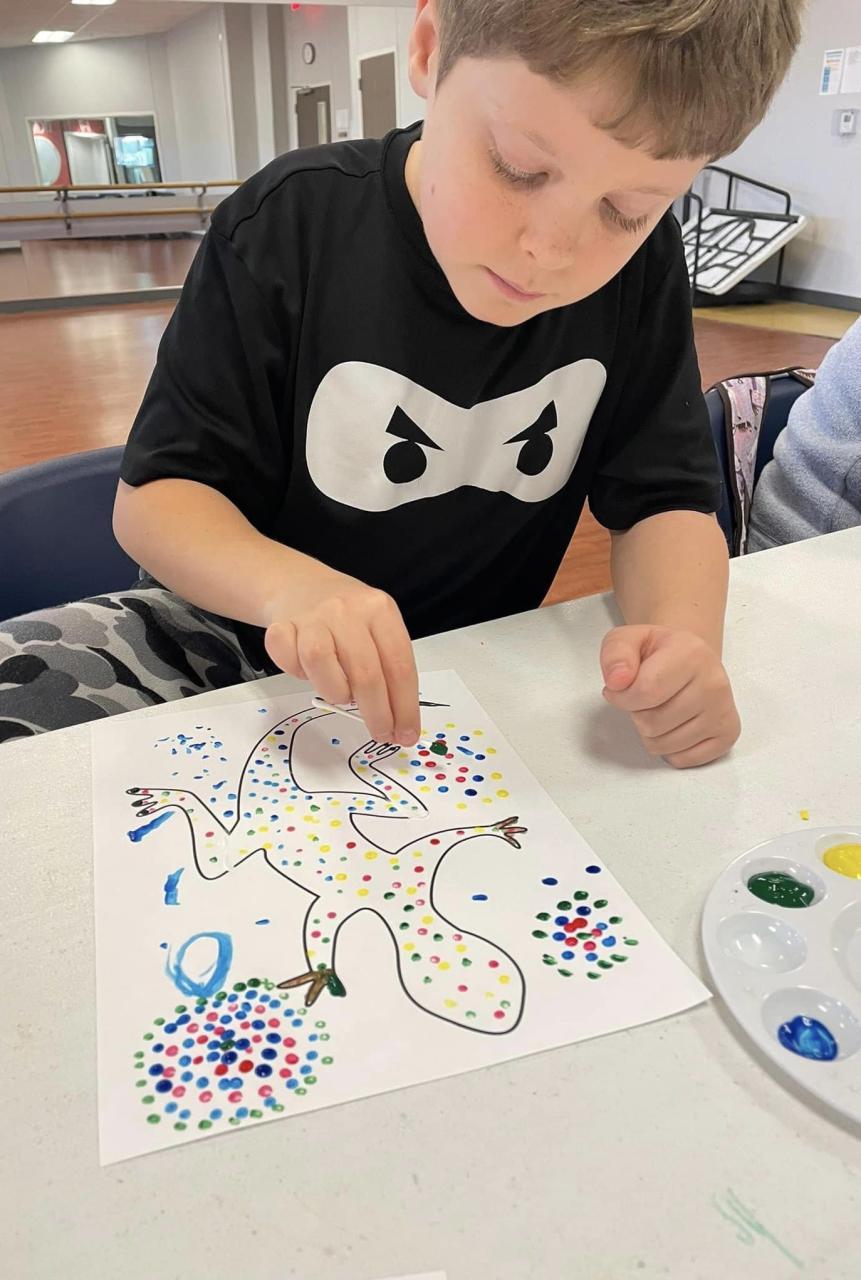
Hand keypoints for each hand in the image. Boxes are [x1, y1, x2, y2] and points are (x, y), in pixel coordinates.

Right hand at [264, 564, 419, 745]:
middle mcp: (347, 610)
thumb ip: (386, 667)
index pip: (400, 666)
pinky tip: (308, 669)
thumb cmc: (345, 617)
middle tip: (382, 733)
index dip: (405, 707)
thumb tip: (397, 721)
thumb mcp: (376, 628)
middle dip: (377, 714)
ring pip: (322, 665)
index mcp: (380, 609)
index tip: (406, 733)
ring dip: (335, 692)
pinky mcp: (281, 626)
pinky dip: (298, 673)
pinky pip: (290, 661)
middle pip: (366, 673)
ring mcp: (312, 617)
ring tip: (340, 691)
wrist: (300, 586)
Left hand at [600, 625, 739, 768]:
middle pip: (652, 723)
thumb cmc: (657, 652)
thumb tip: (617, 681)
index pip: (644, 692)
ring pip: (664, 745)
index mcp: (691, 652)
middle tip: (645, 698)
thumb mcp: (627, 638)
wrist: (689, 659)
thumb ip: (616, 653)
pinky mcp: (728, 734)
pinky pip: (682, 759)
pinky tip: (673, 725)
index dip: (621, 697)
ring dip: (650, 733)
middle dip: (637, 714)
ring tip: (659, 709)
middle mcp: (714, 682)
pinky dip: (669, 749)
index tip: (620, 689)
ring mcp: (724, 710)